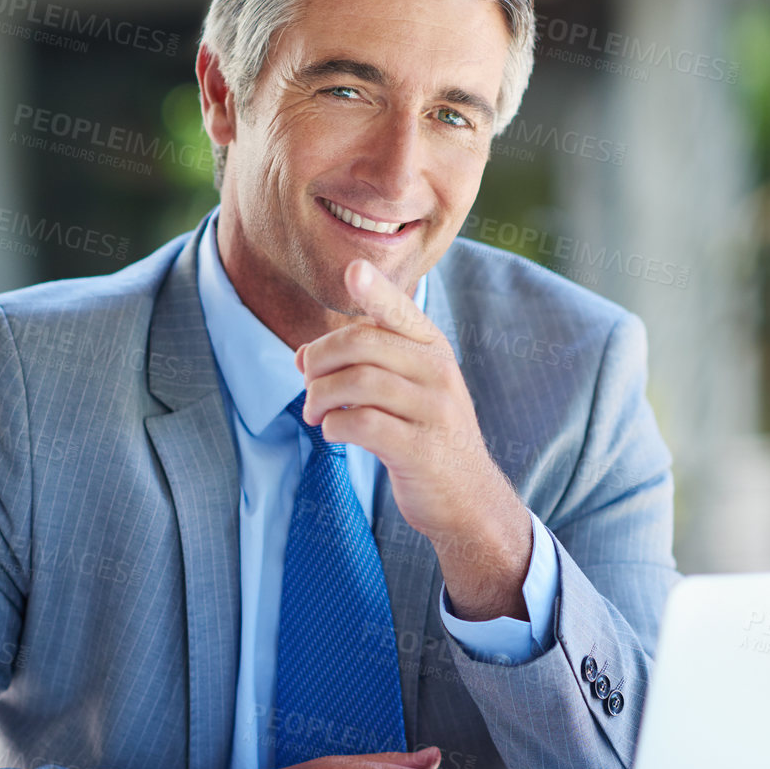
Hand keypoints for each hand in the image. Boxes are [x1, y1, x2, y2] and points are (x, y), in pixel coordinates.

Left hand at [295, 258, 533, 620]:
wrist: (469, 499)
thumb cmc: (427, 436)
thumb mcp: (409, 390)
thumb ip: (364, 366)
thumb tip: (301, 356)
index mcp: (433, 349)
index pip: (400, 310)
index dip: (375, 289)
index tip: (353, 270)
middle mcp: (439, 372)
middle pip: (363, 344)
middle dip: (320, 360)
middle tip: (305, 382)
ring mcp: (434, 410)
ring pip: (358, 382)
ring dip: (321, 397)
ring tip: (314, 413)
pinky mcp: (421, 448)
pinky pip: (363, 424)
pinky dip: (335, 426)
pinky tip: (333, 433)